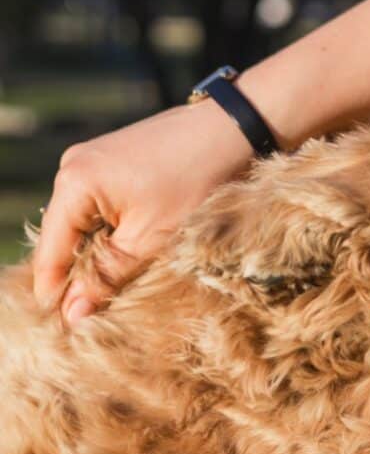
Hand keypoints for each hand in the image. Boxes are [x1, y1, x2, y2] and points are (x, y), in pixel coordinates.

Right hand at [33, 101, 254, 324]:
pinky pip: (100, 205)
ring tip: (119, 280)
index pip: (50, 252)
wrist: (235, 126)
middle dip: (78, 272)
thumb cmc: (198, 178)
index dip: (55, 292)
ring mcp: (93, 159)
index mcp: (75, 183)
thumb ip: (108, 275)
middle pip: (63, 237)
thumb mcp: (153, 236)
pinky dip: (113, 228)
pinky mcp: (113, 158)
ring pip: (83, 222)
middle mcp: (73, 166)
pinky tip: (133, 245)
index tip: (64, 327)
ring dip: (99, 250)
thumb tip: (72, 314)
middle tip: (95, 312)